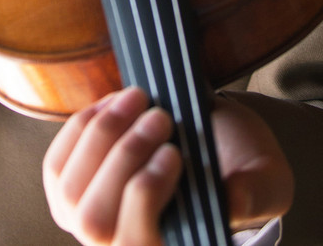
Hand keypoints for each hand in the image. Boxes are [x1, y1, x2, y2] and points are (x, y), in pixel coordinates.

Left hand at [42, 87, 293, 245]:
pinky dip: (83, 126)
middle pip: (94, 220)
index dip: (144, 198)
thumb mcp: (265, 180)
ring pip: (70, 191)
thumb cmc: (243, 167)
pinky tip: (116, 103)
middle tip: (162, 117)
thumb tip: (232, 202)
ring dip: (103, 136)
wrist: (219, 144)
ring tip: (141, 99)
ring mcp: (92, 222)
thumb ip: (254, 193)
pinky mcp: (74, 189)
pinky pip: (57, 165)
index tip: (175, 152)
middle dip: (124, 158)